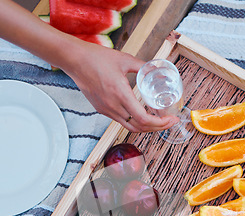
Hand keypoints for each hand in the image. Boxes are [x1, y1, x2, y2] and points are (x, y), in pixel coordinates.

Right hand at [61, 41, 177, 131]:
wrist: (74, 60)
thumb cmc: (96, 58)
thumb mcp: (124, 59)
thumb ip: (142, 66)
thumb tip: (156, 68)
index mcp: (120, 94)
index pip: (143, 119)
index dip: (160, 123)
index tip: (170, 119)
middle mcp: (112, 106)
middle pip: (139, 127)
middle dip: (157, 127)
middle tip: (169, 121)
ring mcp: (106, 110)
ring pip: (130, 127)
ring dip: (146, 127)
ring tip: (159, 121)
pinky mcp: (102, 110)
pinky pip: (122, 121)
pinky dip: (135, 121)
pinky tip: (142, 115)